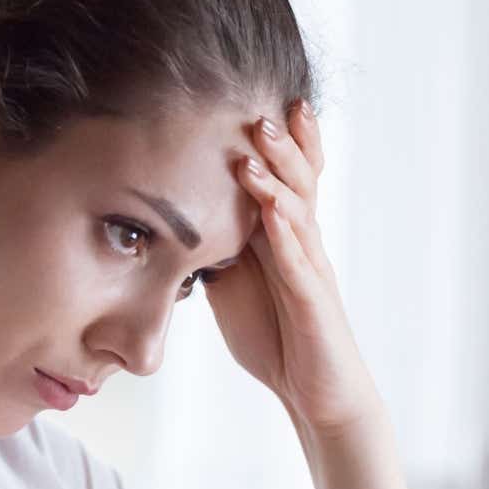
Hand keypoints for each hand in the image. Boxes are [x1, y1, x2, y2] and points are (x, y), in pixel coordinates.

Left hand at [202, 102, 380, 432]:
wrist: (316, 393)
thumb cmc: (277, 336)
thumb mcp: (233, 283)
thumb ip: (214, 248)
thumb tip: (172, 220)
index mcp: (283, 236)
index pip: (282, 176)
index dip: (275, 140)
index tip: (252, 95)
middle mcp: (303, 243)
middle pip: (297, 179)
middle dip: (281, 140)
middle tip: (260, 103)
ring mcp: (312, 269)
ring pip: (299, 210)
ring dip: (279, 175)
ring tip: (260, 142)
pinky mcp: (314, 301)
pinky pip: (300, 261)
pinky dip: (285, 233)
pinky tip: (271, 211)